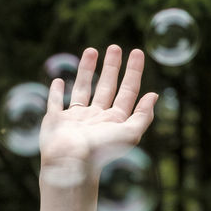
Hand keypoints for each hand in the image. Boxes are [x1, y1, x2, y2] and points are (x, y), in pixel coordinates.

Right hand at [39, 44, 157, 173]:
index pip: (128, 92)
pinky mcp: (56, 121)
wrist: (71, 163)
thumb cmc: (101, 150)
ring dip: (87, 71)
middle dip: (112, 67)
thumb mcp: (130, 133)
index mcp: (115, 121)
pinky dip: (56, 92)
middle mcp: (97, 119)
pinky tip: (58, 81)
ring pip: (83, 89)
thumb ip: (143, 116)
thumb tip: (154, 96)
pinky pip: (56, 103)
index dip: (134, 72)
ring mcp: (76, 119)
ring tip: (91, 50)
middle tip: (115, 48)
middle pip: (107, 87)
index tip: (137, 52)